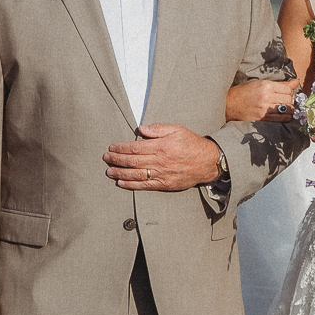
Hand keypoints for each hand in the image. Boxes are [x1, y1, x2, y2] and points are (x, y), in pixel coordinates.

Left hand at [105, 123, 223, 190]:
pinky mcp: (165, 184)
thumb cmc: (192, 143)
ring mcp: (162, 174)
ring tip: (109, 171)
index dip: (121, 148)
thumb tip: (140, 129)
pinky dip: (131, 185)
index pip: (135, 148)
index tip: (112, 147)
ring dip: (120, 173)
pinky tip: (121, 182)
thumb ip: (158, 129)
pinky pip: (145, 185)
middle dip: (117, 160)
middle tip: (106, 158)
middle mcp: (160, 161)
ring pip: (136, 174)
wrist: (208, 162)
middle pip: (133, 161)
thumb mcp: (177, 129)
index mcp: (162, 146)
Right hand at [225, 78, 297, 122]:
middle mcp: (266, 96)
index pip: (288, 89)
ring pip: (288, 109)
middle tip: (286, 102)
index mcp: (266, 85)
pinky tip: (283, 115)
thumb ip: (279, 84)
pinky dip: (286, 117)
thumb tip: (296, 82)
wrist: (229, 104)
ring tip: (285, 109)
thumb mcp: (260, 84)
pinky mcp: (262, 118)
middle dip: (290, 101)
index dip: (290, 92)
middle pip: (289, 99)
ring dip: (289, 110)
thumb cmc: (244, 92)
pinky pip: (281, 119)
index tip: (286, 94)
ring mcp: (264, 108)